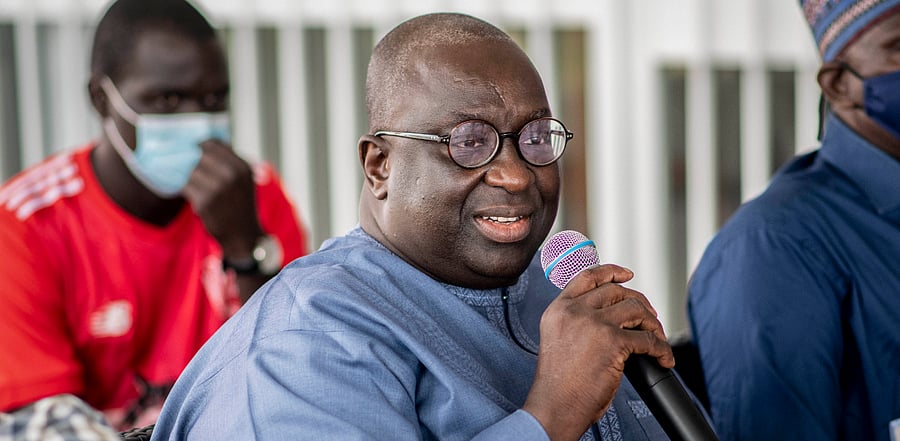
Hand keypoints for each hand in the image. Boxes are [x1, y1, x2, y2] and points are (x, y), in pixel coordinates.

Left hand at [182, 140, 262, 257]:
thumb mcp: (244, 179)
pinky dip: (188, 191)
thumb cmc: (241, 203)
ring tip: (200, 188)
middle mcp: (231, 176)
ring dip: (192, 179)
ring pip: (191, 172)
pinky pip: (186, 187)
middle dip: (196, 163)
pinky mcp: (204, 203)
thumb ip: (228, 161)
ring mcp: (217, 189)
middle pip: (200, 157)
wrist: (243, 234)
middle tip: (196, 171)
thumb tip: (201, 143)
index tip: (196, 151)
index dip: (202, 146)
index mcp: (242, 167)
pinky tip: (197, 197)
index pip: (213, 143)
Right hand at [523, 264, 673, 440]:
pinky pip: (648, 338)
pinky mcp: (612, 341)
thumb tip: (613, 315)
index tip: (627, 275)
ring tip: (657, 339)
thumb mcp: (558, 340)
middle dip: (640, 303)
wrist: (555, 406)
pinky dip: (661, 349)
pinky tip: (662, 358)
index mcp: (558, 309)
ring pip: (636, 309)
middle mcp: (574, 311)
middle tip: (649, 319)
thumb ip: (577, 322)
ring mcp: (594, 324)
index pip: (587, 277)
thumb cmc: (559, 383)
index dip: (611, 272)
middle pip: (617, 291)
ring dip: (653, 323)